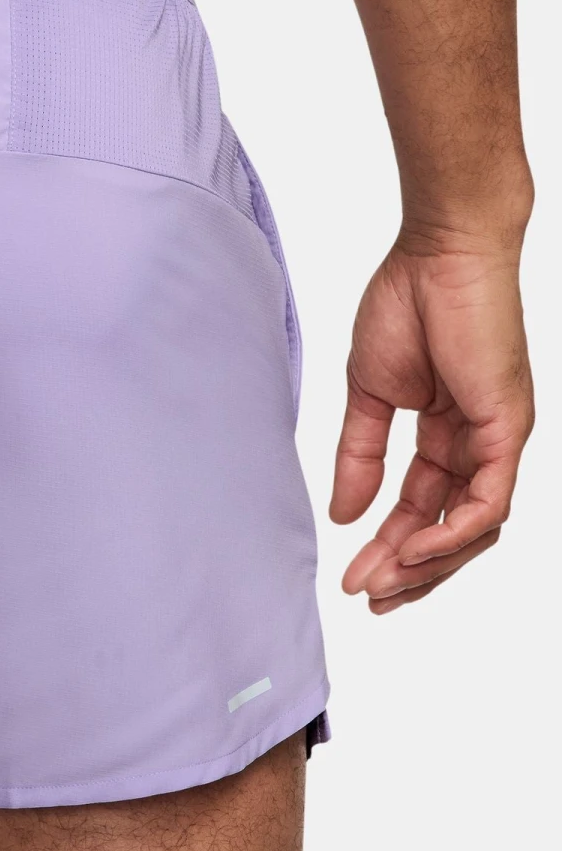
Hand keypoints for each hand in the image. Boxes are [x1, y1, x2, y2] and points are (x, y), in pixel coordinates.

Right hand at [332, 231, 532, 612]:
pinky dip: (454, 533)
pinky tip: (414, 550)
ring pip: (475, 528)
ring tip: (382, 581)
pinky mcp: (508, 428)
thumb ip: (359, 456)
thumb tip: (343, 512)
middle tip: (367, 598)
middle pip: (451, 530)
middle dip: (408, 571)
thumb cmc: (406, 303)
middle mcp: (479, 444)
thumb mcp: (367, 394)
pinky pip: (490, 501)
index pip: (421, 509)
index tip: (350, 577)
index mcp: (446, 434)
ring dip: (428, 564)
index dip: (386, 547)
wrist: (438, 252)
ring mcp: (498, 439)